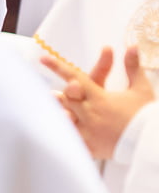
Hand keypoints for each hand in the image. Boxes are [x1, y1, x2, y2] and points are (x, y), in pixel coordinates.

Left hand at [42, 45, 154, 159]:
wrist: (152, 141)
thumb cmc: (146, 114)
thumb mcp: (140, 89)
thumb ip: (133, 67)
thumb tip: (132, 46)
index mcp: (100, 98)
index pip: (75, 78)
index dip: (58, 67)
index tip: (44, 59)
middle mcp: (90, 114)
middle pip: (65, 98)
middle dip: (62, 94)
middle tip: (54, 92)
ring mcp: (88, 131)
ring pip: (63, 118)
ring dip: (59, 112)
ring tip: (54, 108)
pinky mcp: (89, 146)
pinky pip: (70, 140)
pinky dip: (64, 134)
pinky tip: (60, 132)